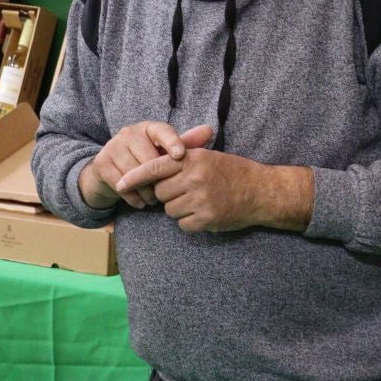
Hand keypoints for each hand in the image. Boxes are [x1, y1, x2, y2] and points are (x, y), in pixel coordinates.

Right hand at [80, 122, 214, 208]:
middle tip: (165, 192)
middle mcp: (128, 133)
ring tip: (153, 199)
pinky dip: (133, 198)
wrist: (110, 174)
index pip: (162, 130)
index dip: (172, 142)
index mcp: (147, 128)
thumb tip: (208, 130)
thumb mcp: (165, 153)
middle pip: (148, 157)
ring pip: (135, 173)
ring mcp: (112, 147)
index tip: (180, 156)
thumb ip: (186, 144)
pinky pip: (121, 184)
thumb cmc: (145, 162)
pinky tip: (140, 202)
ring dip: (146, 191)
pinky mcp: (101, 165)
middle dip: (158, 179)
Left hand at [119, 149, 313, 233]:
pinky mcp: (207, 218)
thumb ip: (181, 157)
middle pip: (160, 192)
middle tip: (187, 190)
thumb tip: (151, 163)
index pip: (155, 167)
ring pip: (170, 210)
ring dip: (179, 208)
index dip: (134, 176)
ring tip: (199, 201)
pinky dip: (190, 222)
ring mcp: (201, 199)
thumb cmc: (232, 171)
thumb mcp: (207, 156)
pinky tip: (205, 213)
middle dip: (168, 194)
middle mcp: (195, 178)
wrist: (261, 191)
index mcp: (192, 159)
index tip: (119, 183)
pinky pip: (183, 224)